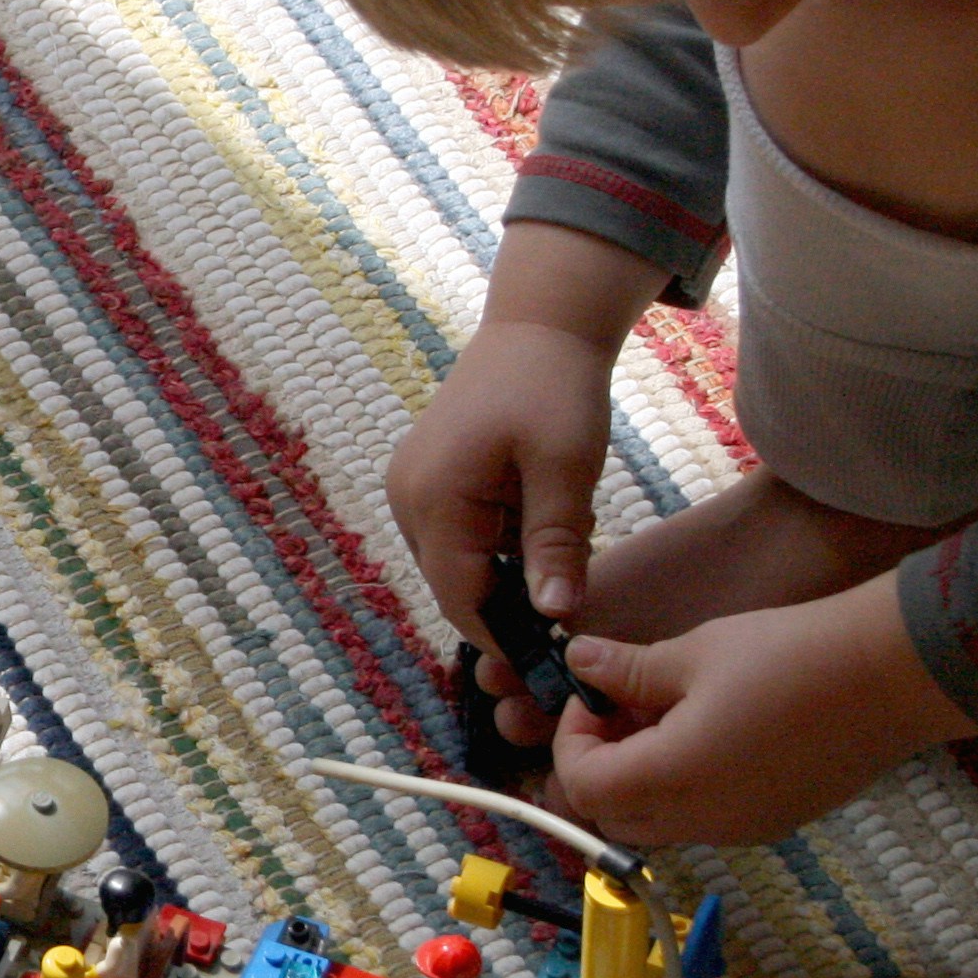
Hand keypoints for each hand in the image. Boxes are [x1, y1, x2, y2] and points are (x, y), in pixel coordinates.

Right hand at [392, 226, 666, 714]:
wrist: (538, 327)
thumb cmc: (555, 389)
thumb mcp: (567, 471)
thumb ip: (556, 546)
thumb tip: (554, 618)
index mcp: (434, 499)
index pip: (460, 598)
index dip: (506, 634)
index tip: (557, 650)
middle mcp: (407, 500)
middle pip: (454, 587)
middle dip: (509, 602)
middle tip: (571, 589)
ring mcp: (409, 489)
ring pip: (457, 567)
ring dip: (506, 573)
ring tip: (560, 538)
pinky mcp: (423, 482)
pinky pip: (457, 539)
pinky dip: (496, 546)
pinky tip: (537, 518)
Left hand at [545, 575, 976, 847]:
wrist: (893, 675)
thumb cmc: (791, 655)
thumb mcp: (694, 652)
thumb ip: (625, 670)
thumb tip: (577, 663)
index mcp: (673, 779)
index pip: (582, 786)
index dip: (572, 739)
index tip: (593, 695)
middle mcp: (704, 821)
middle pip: (612, 816)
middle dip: (599, 764)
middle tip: (620, 707)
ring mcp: (742, 829)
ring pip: (657, 823)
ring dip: (641, 777)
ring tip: (667, 713)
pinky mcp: (774, 823)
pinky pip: (703, 820)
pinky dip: (684, 787)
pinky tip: (710, 731)